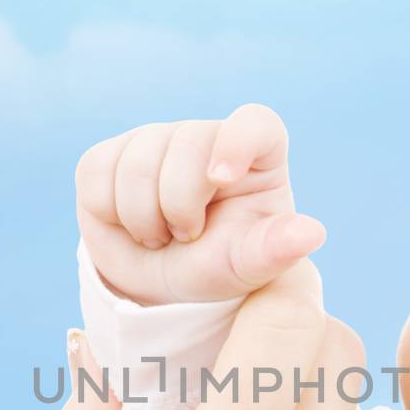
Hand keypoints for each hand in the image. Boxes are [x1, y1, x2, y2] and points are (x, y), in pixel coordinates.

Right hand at [74, 102, 326, 305]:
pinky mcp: (110, 155)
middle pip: (186, 143)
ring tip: (159, 237)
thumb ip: (275, 250)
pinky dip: (109, 212)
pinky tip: (127, 225)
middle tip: (186, 237)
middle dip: (179, 205)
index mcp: (256, 155)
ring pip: (137, 161)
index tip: (221, 178)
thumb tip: (311, 232)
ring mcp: (155, 140)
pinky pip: (98, 172)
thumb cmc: (217, 267)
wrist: (161, 286)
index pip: (254, 123)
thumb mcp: (247, 267)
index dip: (236, 141)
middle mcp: (206, 138)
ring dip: (144, 217)